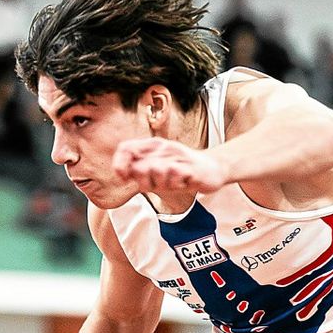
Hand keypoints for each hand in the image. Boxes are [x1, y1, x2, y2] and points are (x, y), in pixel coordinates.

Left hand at [112, 137, 228, 193]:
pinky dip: (176, 185)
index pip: (126, 148)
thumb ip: (140, 170)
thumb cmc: (182, 170)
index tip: (125, 179)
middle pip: (140, 166)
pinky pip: (174, 176)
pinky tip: (183, 183)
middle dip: (144, 183)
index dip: (120, 165)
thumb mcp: (158, 169)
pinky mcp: (190, 166)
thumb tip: (123, 173)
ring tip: (172, 183)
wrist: (213, 168)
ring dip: (162, 184)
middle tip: (155, 186)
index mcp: (153, 146)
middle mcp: (164, 147)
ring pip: (156, 171)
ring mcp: (177, 155)